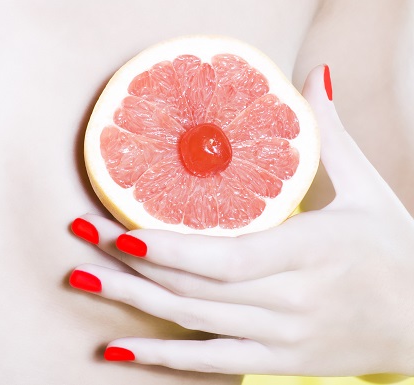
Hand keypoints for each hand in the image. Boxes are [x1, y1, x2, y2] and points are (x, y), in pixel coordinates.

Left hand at [68, 66, 413, 375]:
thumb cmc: (395, 252)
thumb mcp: (368, 191)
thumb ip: (331, 137)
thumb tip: (312, 76)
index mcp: (310, 251)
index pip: (225, 258)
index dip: (167, 249)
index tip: (117, 230)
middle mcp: (290, 299)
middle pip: (193, 285)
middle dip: (128, 262)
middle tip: (78, 237)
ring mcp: (281, 336)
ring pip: (192, 319)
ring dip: (131, 301)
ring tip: (81, 280)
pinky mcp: (277, 359)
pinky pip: (209, 361)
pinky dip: (162, 357)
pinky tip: (118, 349)